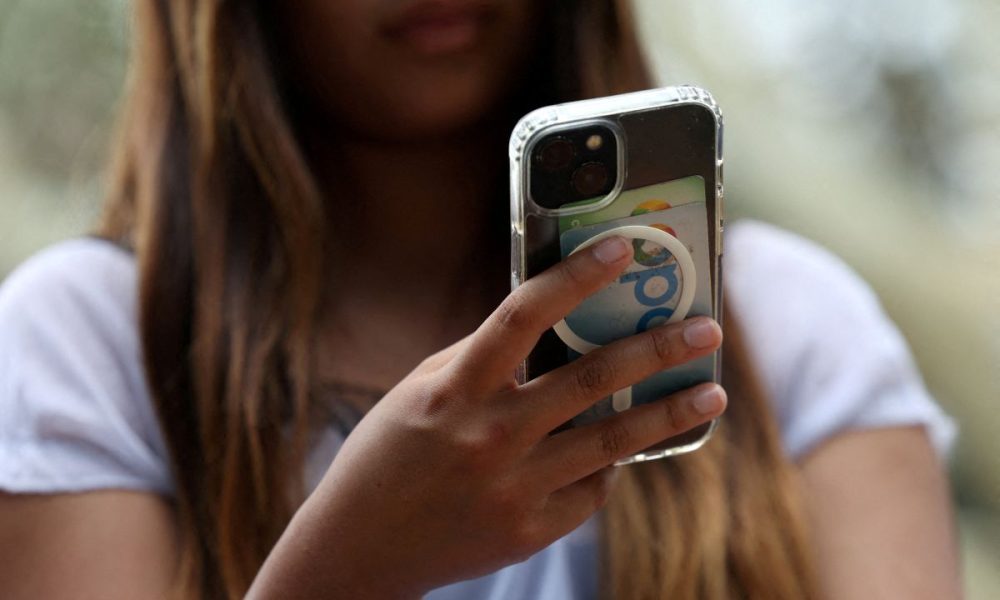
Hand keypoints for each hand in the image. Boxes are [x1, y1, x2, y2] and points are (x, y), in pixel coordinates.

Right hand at [249, 236, 725, 598]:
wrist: (361, 546)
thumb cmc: (391, 454)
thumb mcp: (423, 390)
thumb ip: (483, 357)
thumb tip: (549, 320)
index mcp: (455, 389)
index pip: (523, 316)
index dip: (574, 277)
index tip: (621, 250)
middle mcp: (488, 436)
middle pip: (590, 381)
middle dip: (656, 349)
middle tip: (707, 329)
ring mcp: (512, 488)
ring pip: (612, 442)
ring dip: (669, 413)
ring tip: (712, 393)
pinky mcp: (529, 531)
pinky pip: (590, 490)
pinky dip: (609, 466)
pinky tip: (624, 451)